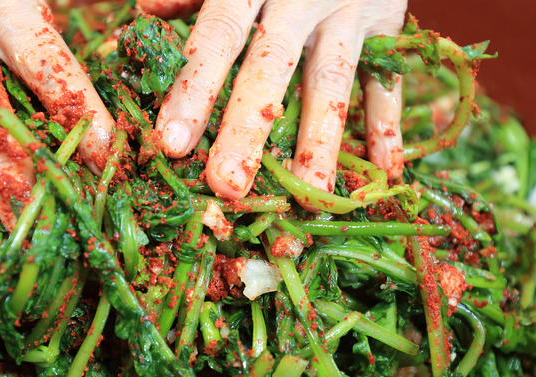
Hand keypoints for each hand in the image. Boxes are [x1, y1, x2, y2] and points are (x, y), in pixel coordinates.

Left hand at [140, 0, 406, 203]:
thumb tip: (146, 15)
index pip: (218, 36)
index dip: (194, 90)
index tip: (171, 144)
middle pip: (271, 67)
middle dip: (248, 130)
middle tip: (226, 187)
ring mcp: (351, 9)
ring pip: (333, 81)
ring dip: (321, 143)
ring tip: (310, 197)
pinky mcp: (389, 23)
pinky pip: (389, 79)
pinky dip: (388, 126)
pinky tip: (385, 173)